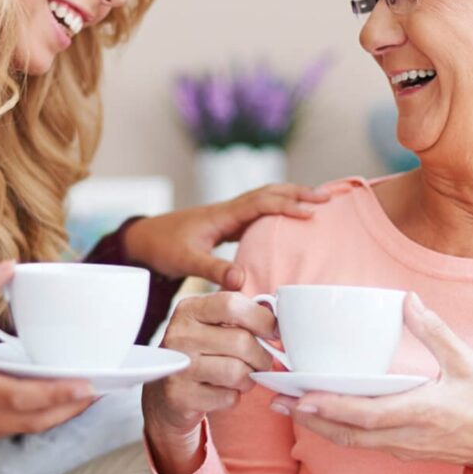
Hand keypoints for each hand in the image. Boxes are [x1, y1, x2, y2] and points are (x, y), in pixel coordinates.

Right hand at [0, 262, 95, 456]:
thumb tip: (8, 265)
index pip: (20, 398)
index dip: (58, 395)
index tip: (88, 387)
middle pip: (30, 421)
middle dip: (69, 408)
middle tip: (100, 390)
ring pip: (19, 431)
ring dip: (52, 416)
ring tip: (81, 397)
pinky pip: (2, 434)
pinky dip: (25, 420)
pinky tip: (43, 405)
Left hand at [123, 183, 330, 288]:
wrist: (144, 239)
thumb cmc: (163, 247)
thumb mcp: (186, 261)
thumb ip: (213, 270)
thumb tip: (241, 281)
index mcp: (223, 214)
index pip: (262, 203)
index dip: (287, 206)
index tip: (311, 212)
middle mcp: (229, 210)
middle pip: (270, 193)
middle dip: (299, 193)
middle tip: (328, 197)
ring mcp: (229, 215)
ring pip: (266, 198)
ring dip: (291, 197)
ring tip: (318, 201)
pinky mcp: (227, 224)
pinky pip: (259, 211)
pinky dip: (278, 210)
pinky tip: (290, 219)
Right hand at [142, 292, 275, 473]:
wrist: (166, 393)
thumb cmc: (202, 352)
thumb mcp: (213, 324)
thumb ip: (243, 314)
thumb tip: (280, 317)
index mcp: (189, 310)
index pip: (232, 304)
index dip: (261, 319)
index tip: (273, 332)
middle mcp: (179, 335)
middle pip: (241, 342)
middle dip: (261, 356)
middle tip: (260, 361)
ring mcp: (178, 367)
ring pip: (237, 372)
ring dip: (249, 378)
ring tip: (242, 376)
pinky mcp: (180, 397)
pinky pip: (228, 398)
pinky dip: (234, 397)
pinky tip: (223, 391)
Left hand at [272, 293, 472, 469]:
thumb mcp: (467, 362)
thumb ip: (435, 331)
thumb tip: (407, 301)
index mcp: (421, 412)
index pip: (367, 415)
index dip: (332, 409)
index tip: (302, 397)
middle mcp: (407, 435)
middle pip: (348, 433)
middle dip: (311, 418)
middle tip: (277, 400)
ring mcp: (403, 446)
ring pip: (352, 441)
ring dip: (319, 425)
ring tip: (289, 405)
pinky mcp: (403, 449)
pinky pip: (363, 442)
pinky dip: (338, 429)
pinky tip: (321, 413)